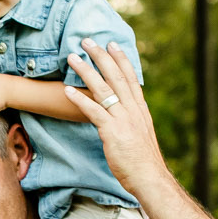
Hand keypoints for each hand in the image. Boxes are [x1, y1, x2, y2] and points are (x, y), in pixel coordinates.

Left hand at [64, 40, 169, 198]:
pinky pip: (94, 111)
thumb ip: (132, 122)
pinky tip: (67, 90)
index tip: (112, 44)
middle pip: (115, 76)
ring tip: (73, 58)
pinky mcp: (112, 131)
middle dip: (101, 57)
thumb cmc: (143, 161)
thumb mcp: (140, 135)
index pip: (130, 78)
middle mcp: (133, 110)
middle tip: (87, 41)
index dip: (121, 59)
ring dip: (86, 71)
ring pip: (103, 89)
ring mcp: (123, 119)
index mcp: (140, 109)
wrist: (149, 177)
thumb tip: (124, 117)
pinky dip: (80, 99)